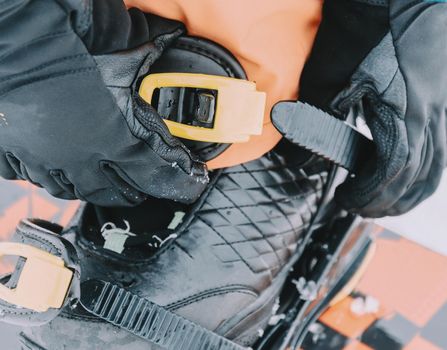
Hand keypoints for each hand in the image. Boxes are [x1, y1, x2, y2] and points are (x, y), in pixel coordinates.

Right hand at [0, 0, 207, 205]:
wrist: (20, 45)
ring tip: (98, 184)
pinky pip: (26, 177)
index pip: (155, 173)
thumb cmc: (72, 50)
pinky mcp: (14, 149)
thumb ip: (150, 50)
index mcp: (116, 139)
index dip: (176, 183)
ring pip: (69, 190)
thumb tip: (174, 32)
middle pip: (113, 192)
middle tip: (139, 192)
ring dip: (87, 188)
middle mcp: (82, 157)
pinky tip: (48, 171)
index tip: (188, 184)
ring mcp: (45, 157)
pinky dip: (40, 175)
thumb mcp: (122, 55)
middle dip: (130, 194)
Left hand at [273, 0, 446, 216]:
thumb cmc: (364, 24)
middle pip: (419, 179)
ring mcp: (443, 106)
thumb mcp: (328, 76)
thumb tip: (300, 156)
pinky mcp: (442, 96)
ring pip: (437, 166)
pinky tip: (406, 171)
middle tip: (362, 208)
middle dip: (388, 202)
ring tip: (383, 200)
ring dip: (410, 191)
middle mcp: (433, 116)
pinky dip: (423, 169)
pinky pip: (440, 146)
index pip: (392, 174)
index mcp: (406, 114)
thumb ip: (316, 121)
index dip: (368, 194)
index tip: (345, 199)